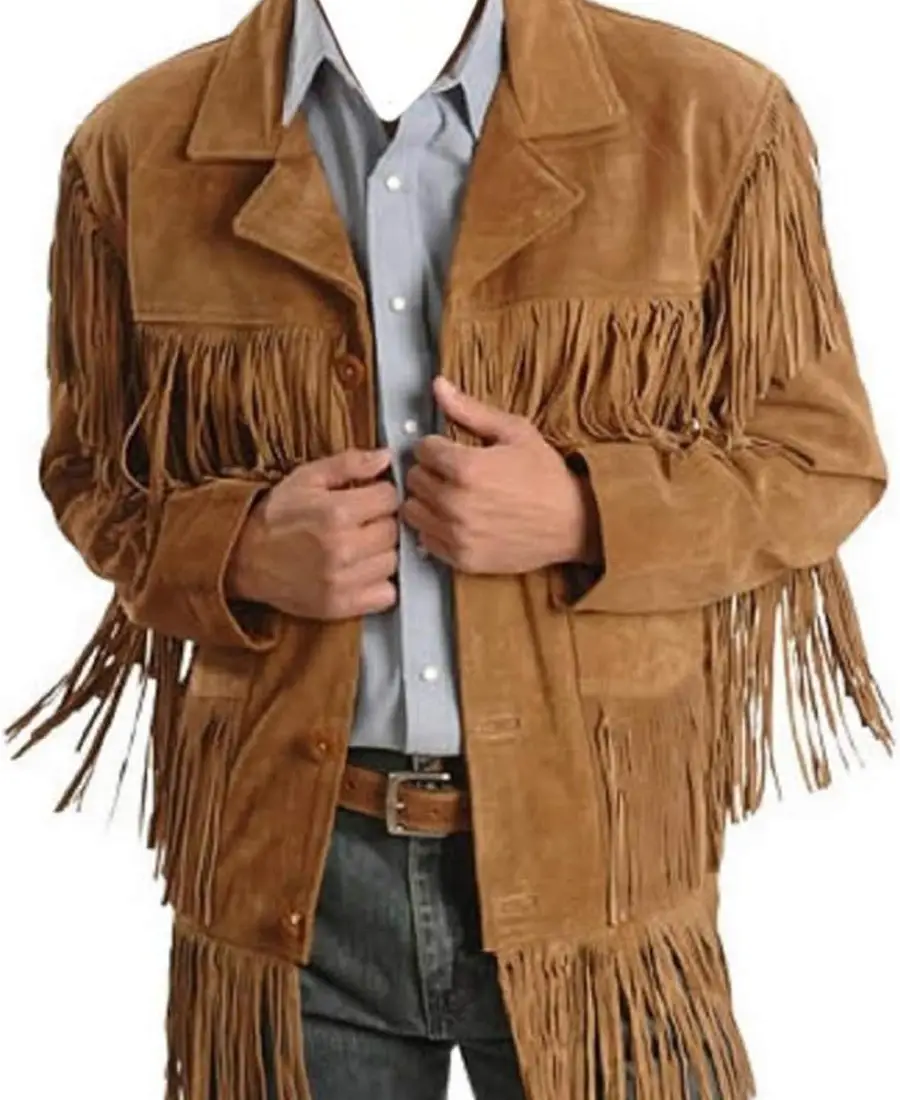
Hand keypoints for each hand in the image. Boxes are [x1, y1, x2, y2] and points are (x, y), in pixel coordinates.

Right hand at [225, 448, 400, 619]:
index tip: (370, 499)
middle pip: (394, 531)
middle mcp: (342, 548)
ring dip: (381, 553)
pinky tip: (361, 572)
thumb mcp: (306, 478)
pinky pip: (386, 594)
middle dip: (382, 523)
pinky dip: (380, 584)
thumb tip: (385, 457)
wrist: (243, 557)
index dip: (381, 495)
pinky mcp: (341, 605)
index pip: (390, 498)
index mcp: (336, 512)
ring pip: (392, 562)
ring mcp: (342, 581)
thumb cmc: (275, 516)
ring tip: (359, 547)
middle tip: (362, 523)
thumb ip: (349, 464)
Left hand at [400, 377, 600, 573]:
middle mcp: (454, 503)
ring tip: (450, 496)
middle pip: (414, 479)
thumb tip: (437, 385)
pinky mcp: (461, 558)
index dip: (436, 446)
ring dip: (426, 500)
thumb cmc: (546, 475)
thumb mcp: (514, 433)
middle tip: (452, 473)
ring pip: (412, 510)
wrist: (573, 524)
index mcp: (465, 467)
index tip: (451, 450)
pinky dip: (434, 528)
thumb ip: (470, 410)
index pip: (422, 449)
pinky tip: (456, 520)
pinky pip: (425, 539)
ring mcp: (456, 534)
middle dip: (430, 471)